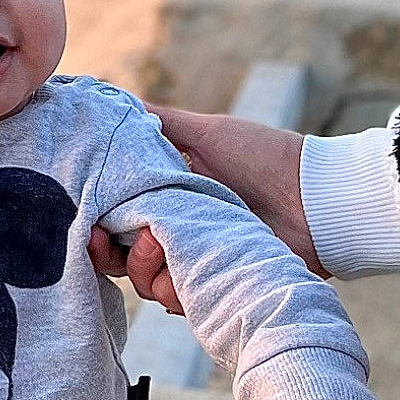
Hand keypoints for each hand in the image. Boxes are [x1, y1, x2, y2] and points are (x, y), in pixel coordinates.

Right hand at [85, 98, 317, 312]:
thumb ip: (158, 120)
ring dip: (142, 264)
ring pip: (145, 282)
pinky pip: (178, 302)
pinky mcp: (216, 290)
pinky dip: (174, 287)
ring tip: (159, 239)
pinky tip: (183, 262)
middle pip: (120, 258)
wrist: (316, 197)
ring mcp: (195, 266)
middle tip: (102, 236)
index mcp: (166, 200)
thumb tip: (111, 97)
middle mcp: (175, 236)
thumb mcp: (207, 132)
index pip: (113, 219)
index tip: (82, 215)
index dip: (92, 221)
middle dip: (104, 251)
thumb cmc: (265, 157)